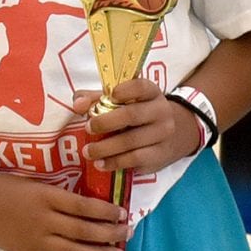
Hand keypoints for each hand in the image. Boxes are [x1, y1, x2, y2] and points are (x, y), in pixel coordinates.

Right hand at [0, 175, 130, 250]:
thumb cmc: (9, 187)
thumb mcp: (39, 184)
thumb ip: (61, 196)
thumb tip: (91, 206)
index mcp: (48, 197)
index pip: (84, 206)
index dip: (106, 211)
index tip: (123, 213)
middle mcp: (44, 221)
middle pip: (83, 230)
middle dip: (109, 233)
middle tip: (127, 234)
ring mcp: (35, 241)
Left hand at [83, 78, 203, 176]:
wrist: (173, 135)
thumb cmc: (138, 114)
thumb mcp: (122, 101)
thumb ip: (96, 98)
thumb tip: (78, 104)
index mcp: (151, 93)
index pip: (141, 87)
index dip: (126, 90)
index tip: (111, 94)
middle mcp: (161, 111)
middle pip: (133, 115)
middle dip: (106, 122)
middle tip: (88, 128)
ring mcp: (163, 135)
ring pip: (132, 141)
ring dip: (106, 148)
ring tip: (87, 151)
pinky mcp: (159, 155)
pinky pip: (135, 159)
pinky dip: (115, 162)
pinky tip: (100, 164)